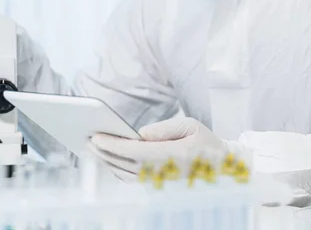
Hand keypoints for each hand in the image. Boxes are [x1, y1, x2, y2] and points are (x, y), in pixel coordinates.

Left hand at [89, 117, 246, 181]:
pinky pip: (131, 180)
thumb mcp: (191, 126)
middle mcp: (163, 171)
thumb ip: (165, 128)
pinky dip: (116, 170)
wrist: (222, 167)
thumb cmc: (206, 143)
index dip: (112, 144)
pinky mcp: (157, 185)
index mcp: (171, 155)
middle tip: (88, 140)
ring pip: (124, 174)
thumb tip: (141, 133)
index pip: (134, 151)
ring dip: (106, 162)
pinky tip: (109, 160)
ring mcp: (159, 181)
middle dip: (103, 152)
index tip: (97, 137)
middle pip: (124, 163)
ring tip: (94, 149)